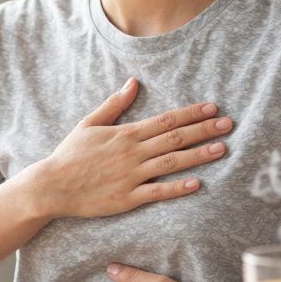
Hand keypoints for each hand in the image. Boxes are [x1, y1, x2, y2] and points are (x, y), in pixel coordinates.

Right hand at [22, 78, 232, 218]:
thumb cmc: (70, 154)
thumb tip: (133, 83)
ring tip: (222, 149)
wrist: (52, 185)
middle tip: (228, 124)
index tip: (212, 108)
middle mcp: (132, 153)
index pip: (166, 120)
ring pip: (171, 163)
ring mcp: (131, 176)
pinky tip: (197, 183)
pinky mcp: (127, 198)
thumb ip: (115, 104)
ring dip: (198, 155)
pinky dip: (177, 188)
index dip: (191, 113)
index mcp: (125, 134)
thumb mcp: (89, 123)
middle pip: (175, 138)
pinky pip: (157, 192)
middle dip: (204, 130)